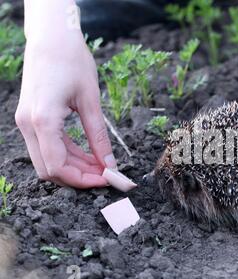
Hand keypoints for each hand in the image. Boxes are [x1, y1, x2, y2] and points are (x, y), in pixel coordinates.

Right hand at [16, 3, 116, 188]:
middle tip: (107, 174)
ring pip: (48, 160)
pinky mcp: (31, 118)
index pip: (58, 167)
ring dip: (75, 167)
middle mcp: (28, 125)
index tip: (108, 179)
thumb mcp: (91, 101)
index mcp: (43, 120)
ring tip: (102, 165)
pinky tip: (90, 155)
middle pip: (50, 169)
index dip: (84, 180)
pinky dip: (68, 155)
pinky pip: (48, 146)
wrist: (51, 38)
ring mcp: (26, 122)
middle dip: (79, 177)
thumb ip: (99, 136)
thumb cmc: (72, 62)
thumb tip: (109, 163)